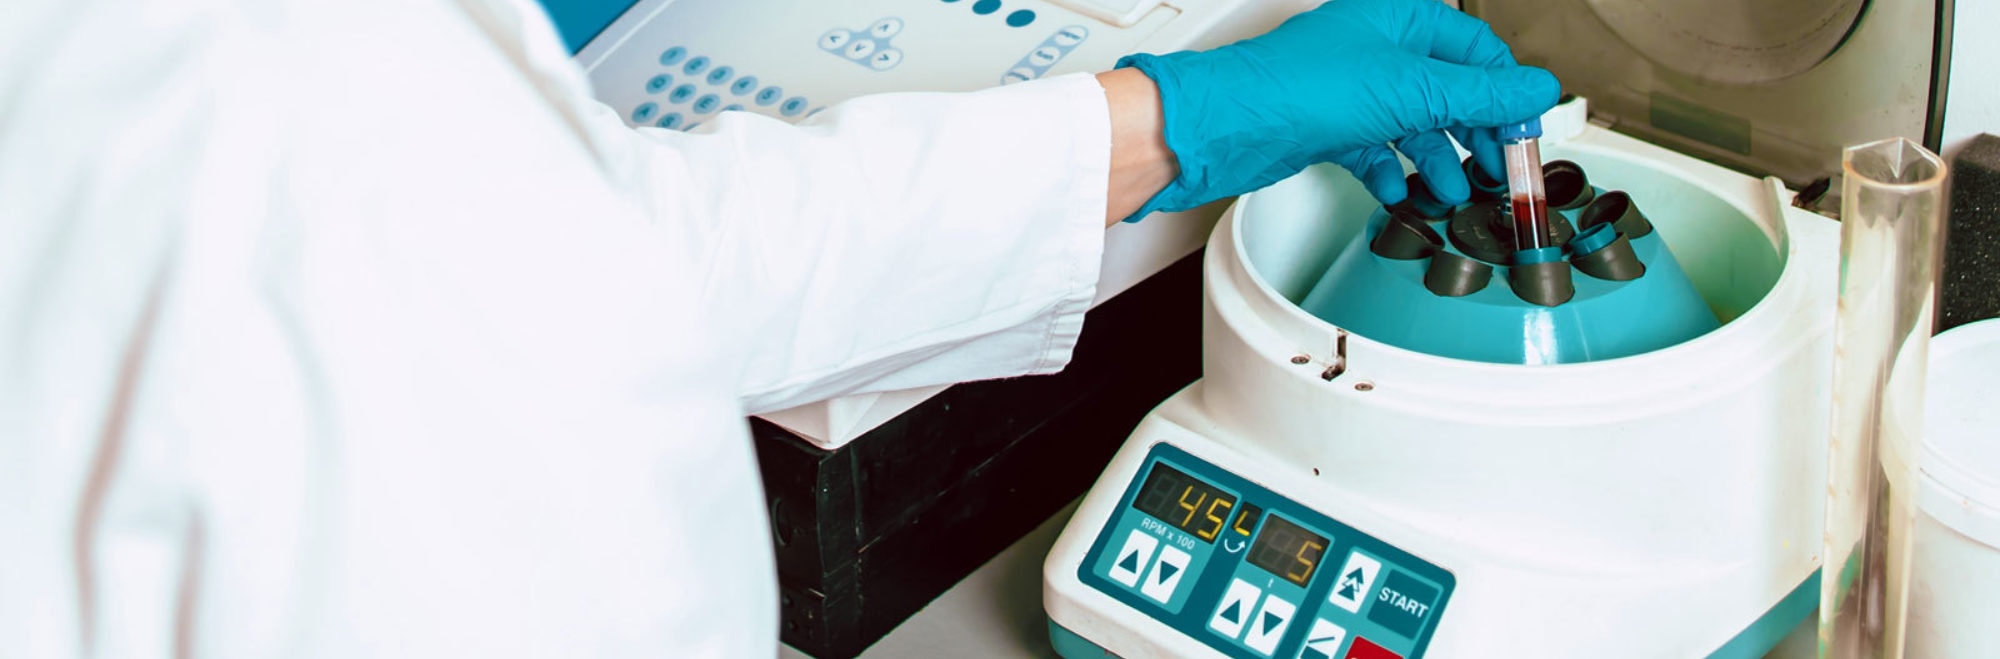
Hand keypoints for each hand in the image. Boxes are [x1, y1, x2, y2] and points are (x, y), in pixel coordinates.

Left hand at [1116, 0, 1559, 218]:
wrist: (1226, 126)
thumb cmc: (1299, 88)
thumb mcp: (1411, 89)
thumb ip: (1480, 94)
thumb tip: (1536, 90)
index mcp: (1399, 17)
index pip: (1475, 50)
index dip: (1505, 93)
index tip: (1524, 133)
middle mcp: (1375, 47)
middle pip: (1446, 90)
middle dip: (1473, 133)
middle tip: (1497, 171)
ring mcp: (1349, 88)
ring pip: (1410, 124)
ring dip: (1435, 161)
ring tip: (1452, 194)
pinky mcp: (1326, 126)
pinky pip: (1373, 150)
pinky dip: (1390, 172)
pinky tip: (1399, 195)